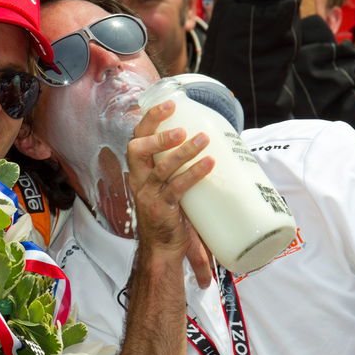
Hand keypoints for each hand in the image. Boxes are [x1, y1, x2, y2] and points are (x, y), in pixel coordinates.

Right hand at [126, 100, 213, 287]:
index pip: (137, 138)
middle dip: (157, 132)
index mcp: (138, 171)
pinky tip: (209, 163)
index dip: (149, 119)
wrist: (161, 250)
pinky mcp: (162, 209)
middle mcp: (138, 180)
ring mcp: (149, 195)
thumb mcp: (169, 186)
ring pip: (161, 166)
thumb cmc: (169, 215)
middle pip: (138, 148)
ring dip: (182, 151)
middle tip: (180, 125)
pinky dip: (193, 173)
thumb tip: (217, 147)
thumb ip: (182, 168)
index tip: (168, 104)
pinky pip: (177, 187)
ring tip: (202, 139)